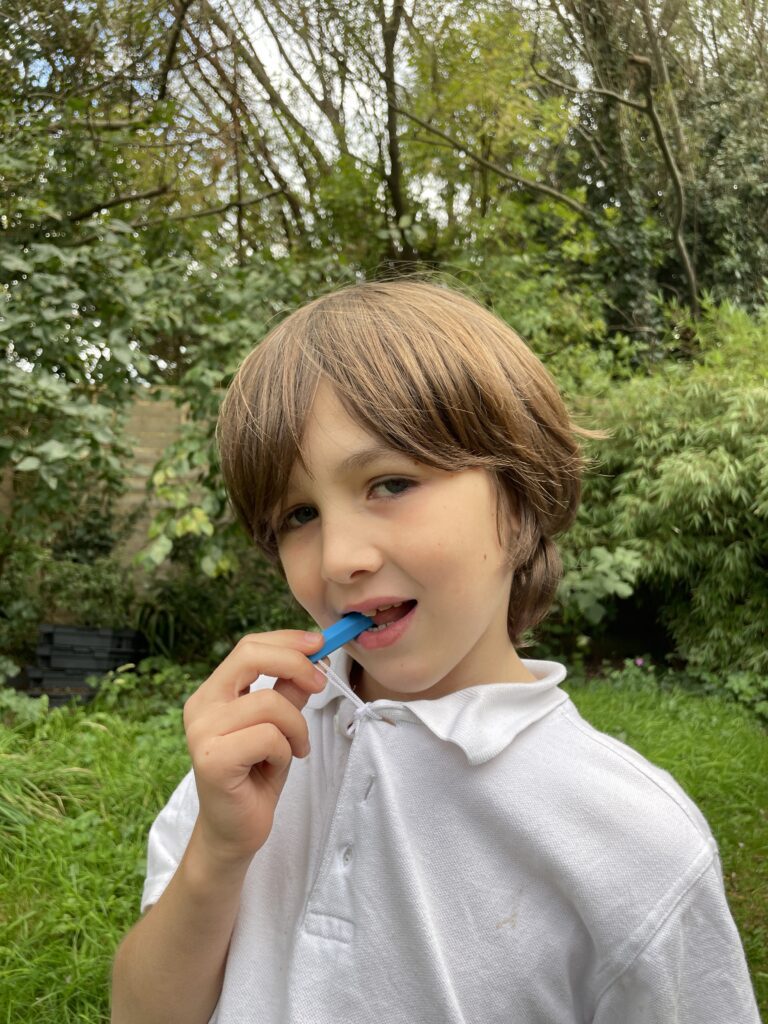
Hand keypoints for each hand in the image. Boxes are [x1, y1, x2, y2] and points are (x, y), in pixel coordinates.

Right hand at [182, 630, 325, 867]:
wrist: (236, 831)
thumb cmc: (256, 775)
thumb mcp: (279, 724)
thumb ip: (289, 690)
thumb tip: (313, 656)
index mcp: (213, 693)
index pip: (248, 647)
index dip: (286, 641)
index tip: (319, 644)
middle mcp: (200, 706)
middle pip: (250, 657)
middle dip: (295, 664)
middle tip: (321, 684)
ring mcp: (202, 731)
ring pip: (270, 703)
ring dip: (296, 726)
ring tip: (295, 748)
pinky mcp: (212, 759)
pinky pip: (268, 736)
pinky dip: (285, 750)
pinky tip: (276, 766)